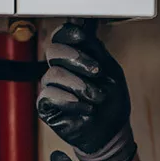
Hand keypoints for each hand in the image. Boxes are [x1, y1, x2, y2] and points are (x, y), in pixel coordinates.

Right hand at [37, 21, 136, 160]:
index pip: (62, 35)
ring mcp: (52, 87)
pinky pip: (49, 95)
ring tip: (97, 97)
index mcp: (77, 57)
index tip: (84, 40)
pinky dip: (70, 101)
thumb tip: (80, 27)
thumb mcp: (112, 73)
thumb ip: (96, 51)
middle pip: (53, 50)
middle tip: (96, 72)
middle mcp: (62, 69)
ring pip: (53, 73)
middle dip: (76, 58)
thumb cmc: (112, 103)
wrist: (111, 133)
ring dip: (80, 85)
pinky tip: (86, 108)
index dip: (70, 34)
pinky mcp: (47, 106)